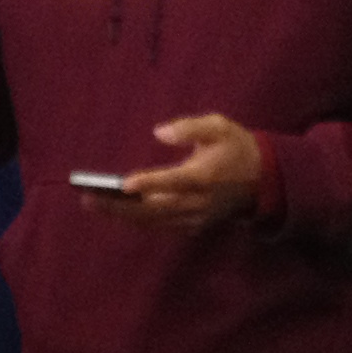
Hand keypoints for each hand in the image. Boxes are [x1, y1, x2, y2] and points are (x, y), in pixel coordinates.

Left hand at [102, 115, 262, 228]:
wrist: (262, 180)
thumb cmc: (235, 147)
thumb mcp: (219, 126)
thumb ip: (190, 127)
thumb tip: (158, 132)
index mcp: (205, 175)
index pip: (174, 182)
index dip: (150, 184)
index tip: (124, 184)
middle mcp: (199, 201)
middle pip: (155, 208)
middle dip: (120, 206)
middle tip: (88, 198)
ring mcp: (196, 217)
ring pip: (154, 221)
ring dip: (122, 216)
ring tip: (92, 204)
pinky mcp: (193, 225)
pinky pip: (161, 226)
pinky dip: (137, 221)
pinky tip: (114, 212)